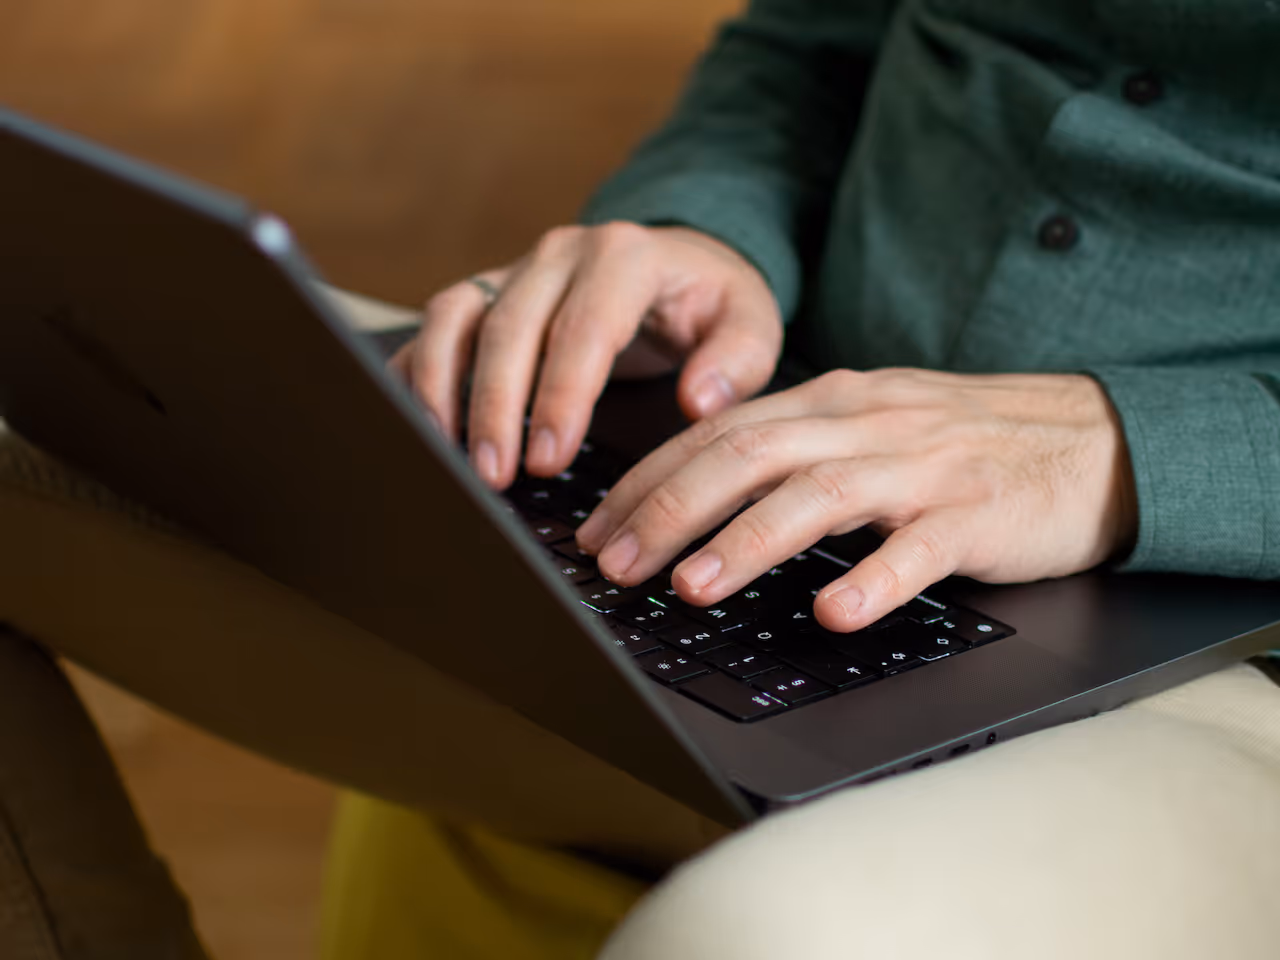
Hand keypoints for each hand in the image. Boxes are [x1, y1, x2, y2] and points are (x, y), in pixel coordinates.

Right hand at [391, 223, 782, 488]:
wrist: (677, 264)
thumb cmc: (708, 303)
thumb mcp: (749, 322)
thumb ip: (737, 360)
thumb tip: (698, 400)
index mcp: (626, 257)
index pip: (585, 328)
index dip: (562, 396)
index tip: (548, 458)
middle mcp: (561, 254)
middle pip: (511, 326)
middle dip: (496, 407)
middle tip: (493, 477)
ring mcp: (516, 269)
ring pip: (457, 317)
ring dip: (445, 389)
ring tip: (447, 457)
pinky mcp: (487, 292)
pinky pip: (437, 327)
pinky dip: (422, 374)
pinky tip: (424, 428)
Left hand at [576, 369, 1136, 631]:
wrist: (1093, 437)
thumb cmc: (965, 443)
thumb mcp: (870, 427)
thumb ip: (794, 452)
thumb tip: (697, 496)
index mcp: (833, 402)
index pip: (718, 432)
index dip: (648, 479)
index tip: (595, 527)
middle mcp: (867, 424)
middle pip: (749, 456)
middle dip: (670, 509)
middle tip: (616, 563)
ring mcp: (924, 467)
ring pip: (819, 496)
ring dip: (746, 542)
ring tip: (692, 588)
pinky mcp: (978, 514)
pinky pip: (919, 548)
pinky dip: (872, 579)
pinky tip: (833, 613)